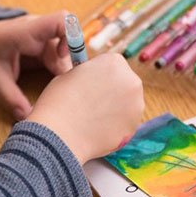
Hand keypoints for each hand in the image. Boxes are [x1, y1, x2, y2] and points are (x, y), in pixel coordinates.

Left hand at [0, 12, 71, 120]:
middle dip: (69, 63)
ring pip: (63, 51)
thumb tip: (27, 119)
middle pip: (67, 41)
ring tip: (56, 89)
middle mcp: (37, 31)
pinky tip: (53, 85)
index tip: (65, 57)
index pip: (61, 21)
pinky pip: (56, 56)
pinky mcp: (39, 45)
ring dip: (62, 69)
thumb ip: (10, 98)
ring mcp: (39, 37)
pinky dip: (57, 70)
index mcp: (25, 32)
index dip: (71, 36)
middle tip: (62, 86)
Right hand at [27, 53, 143, 162]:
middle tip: (94, 102)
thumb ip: (88, 75)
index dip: (100, 75)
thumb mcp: (70, 75)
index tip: (90, 84)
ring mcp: (136, 104)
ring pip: (128, 103)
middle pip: (124, 82)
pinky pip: (126, 121)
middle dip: (112, 91)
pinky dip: (116, 125)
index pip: (112, 65)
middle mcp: (131, 80)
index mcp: (114, 62)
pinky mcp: (134, 126)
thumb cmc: (59, 102)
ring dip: (116, 108)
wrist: (60, 134)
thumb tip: (93, 82)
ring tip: (94, 118)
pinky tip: (98, 129)